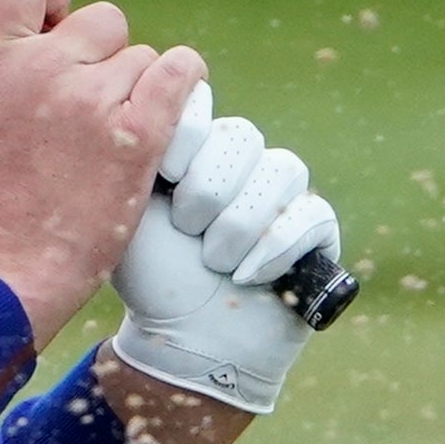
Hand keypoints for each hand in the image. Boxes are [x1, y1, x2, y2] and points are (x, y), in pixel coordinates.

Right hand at [0, 0, 202, 344]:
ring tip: (118, 141)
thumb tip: (54, 40)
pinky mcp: (138, 131)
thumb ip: (13, 76)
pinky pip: (181, 71)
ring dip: (141, 92)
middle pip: (104, 22)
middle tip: (101, 108)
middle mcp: (44, 67)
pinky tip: (178, 106)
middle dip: (108, 58)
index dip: (55, 0)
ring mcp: (92, 98)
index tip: (64, 28)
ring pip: (144, 59)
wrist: (10, 264)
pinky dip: (186, 82)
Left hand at [106, 84, 339, 416]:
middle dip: (209, 188)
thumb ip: (135, 159)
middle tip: (187, 231)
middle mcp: (243, 163)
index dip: (187, 135)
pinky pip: (311, 213)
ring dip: (240, 224)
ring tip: (214, 263)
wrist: (186, 342)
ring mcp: (283, 193)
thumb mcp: (128, 214)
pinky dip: (274, 248)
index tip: (165, 176)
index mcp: (195, 150)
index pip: (202, 102)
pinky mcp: (316, 227)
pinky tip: (247, 277)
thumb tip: (142, 106)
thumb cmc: (152, 279)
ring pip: (280, 170)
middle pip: (242, 135)